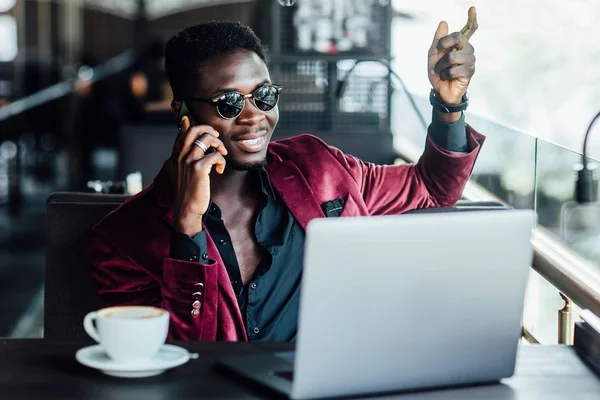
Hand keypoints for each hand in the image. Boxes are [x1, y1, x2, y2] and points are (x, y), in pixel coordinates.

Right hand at [170, 116, 227, 236]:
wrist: (186, 210)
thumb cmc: (186, 193)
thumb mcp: (179, 174)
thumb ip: (182, 159)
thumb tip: (187, 151)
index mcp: (174, 157)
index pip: (181, 134)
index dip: (188, 124)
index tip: (191, 119)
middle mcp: (179, 156)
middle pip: (194, 130)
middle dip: (209, 129)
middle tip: (216, 137)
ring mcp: (188, 161)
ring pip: (206, 139)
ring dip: (219, 144)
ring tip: (222, 154)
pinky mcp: (199, 168)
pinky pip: (215, 155)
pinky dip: (221, 161)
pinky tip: (219, 170)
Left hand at [428, 6, 477, 105]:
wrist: (439, 90)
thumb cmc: (438, 72)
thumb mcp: (433, 54)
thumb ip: (438, 40)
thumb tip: (443, 22)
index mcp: (459, 44)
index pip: (469, 28)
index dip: (472, 18)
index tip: (472, 8)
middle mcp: (468, 49)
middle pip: (457, 37)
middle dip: (442, 46)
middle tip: (439, 54)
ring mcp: (470, 59)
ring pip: (451, 57)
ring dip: (440, 66)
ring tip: (442, 71)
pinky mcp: (470, 71)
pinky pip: (453, 70)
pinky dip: (444, 75)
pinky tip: (447, 77)